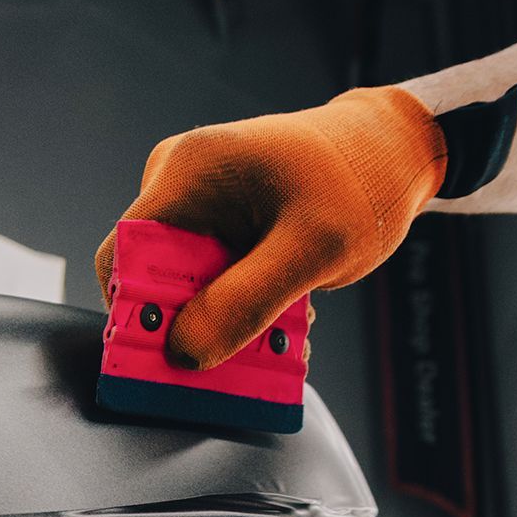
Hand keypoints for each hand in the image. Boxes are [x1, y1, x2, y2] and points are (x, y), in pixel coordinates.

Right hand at [93, 85, 445, 367]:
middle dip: (194, 327)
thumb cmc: (359, 183)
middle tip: (246, 355)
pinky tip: (285, 320)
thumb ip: (247, 301)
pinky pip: (211, 282)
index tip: (171, 362)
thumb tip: (184, 353)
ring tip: (281, 335)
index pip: (124, 255)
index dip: (136, 315)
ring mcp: (199, 204)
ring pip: (185, 288)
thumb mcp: (312, 249)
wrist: (392, 155)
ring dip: (227, 323)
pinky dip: (242, 309)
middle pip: (153, 278)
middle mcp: (181, 184)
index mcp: (188, 173)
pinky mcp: (219, 224)